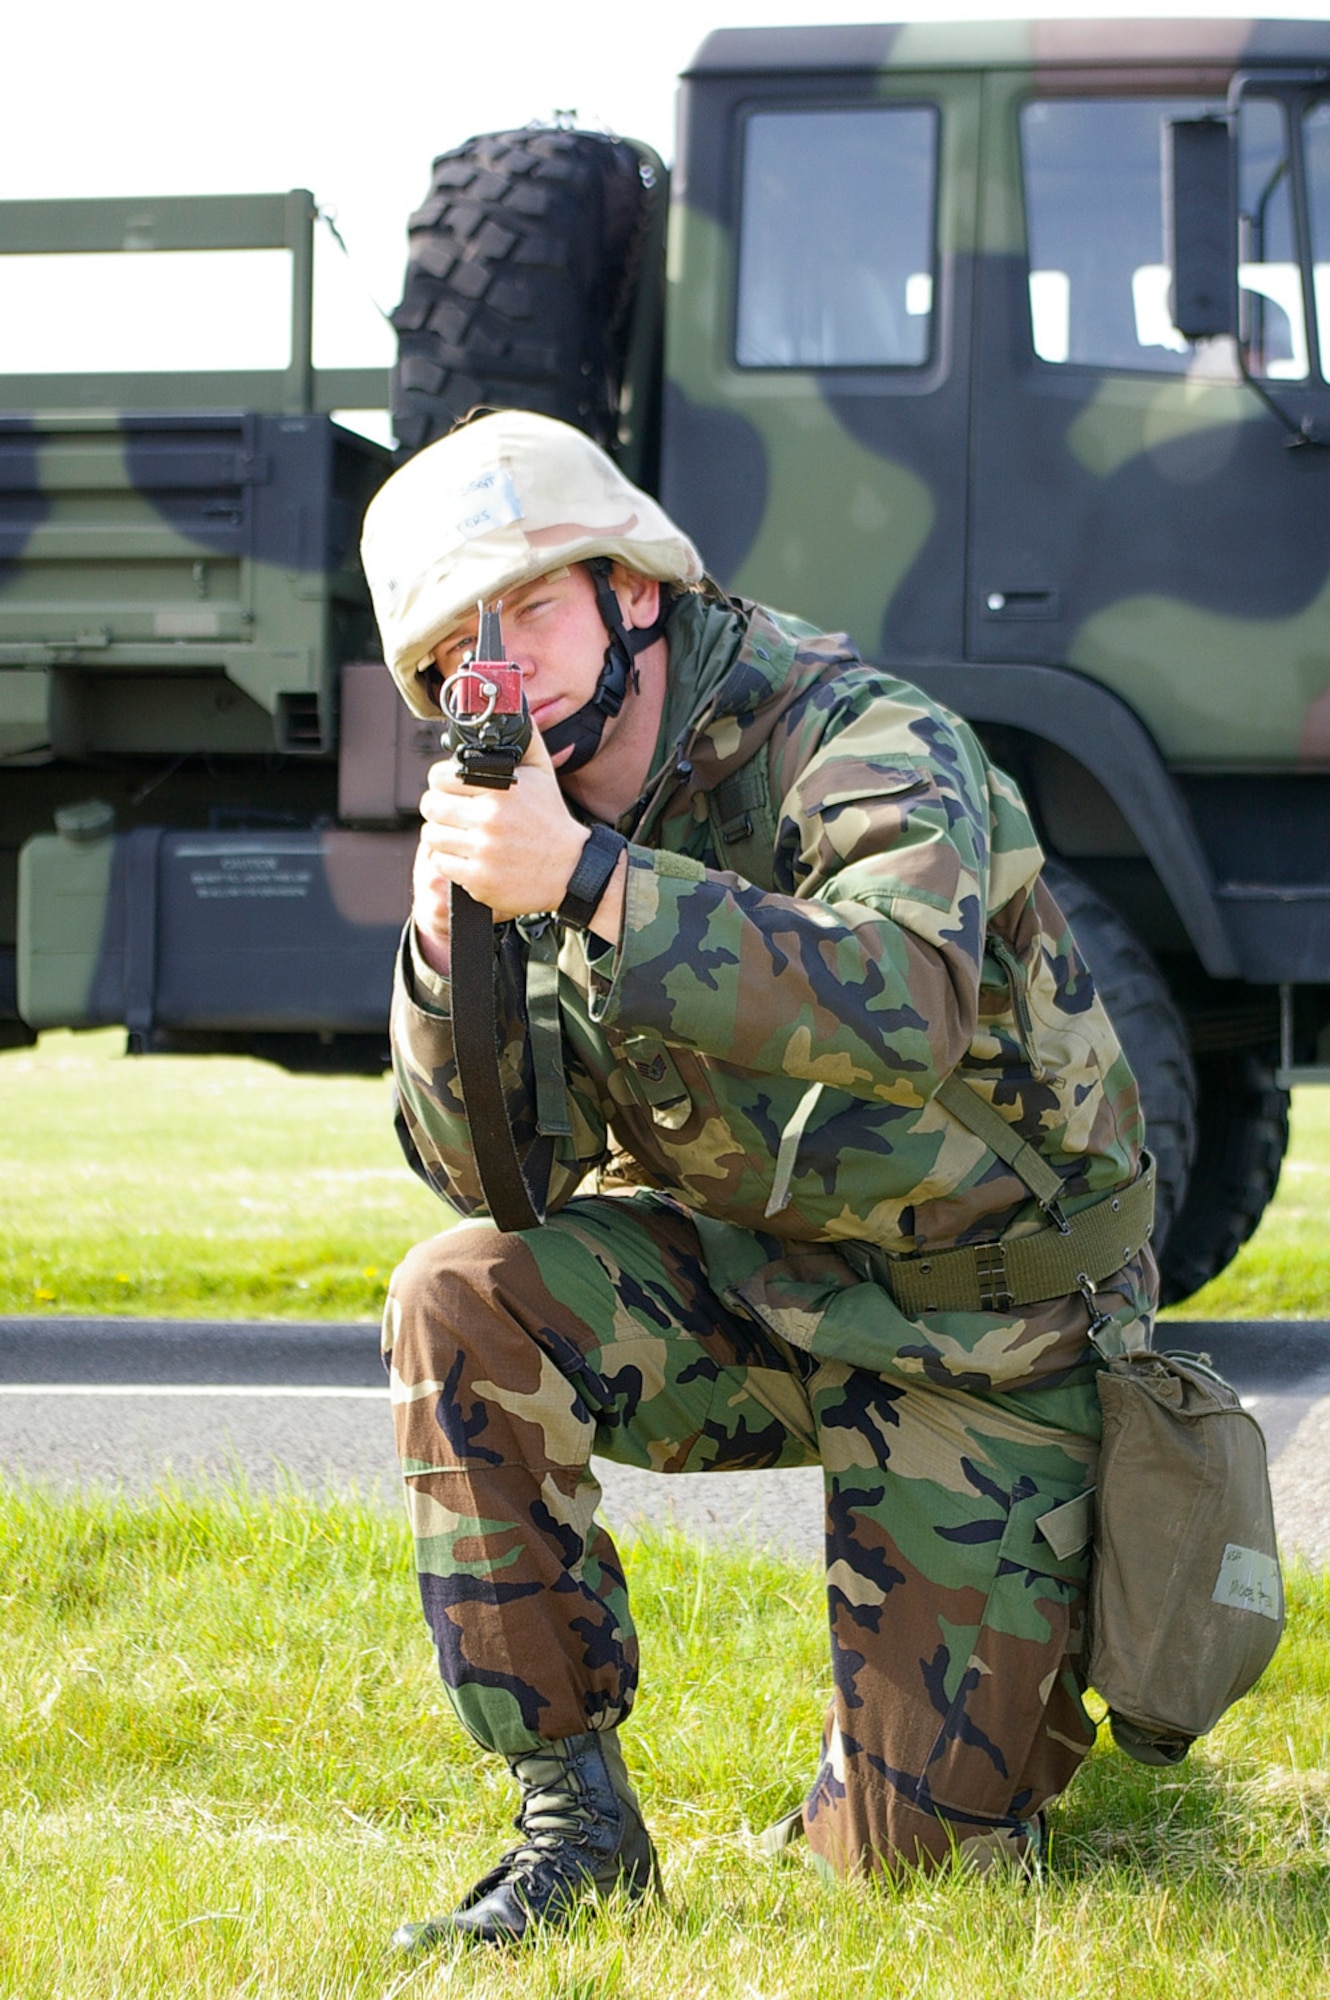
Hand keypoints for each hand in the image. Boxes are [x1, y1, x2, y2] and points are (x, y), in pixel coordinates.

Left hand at [411, 724, 589, 957]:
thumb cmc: (552, 820)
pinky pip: (441, 864)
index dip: (442, 781)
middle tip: (452, 811)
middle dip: (439, 807)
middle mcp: (490, 819)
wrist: (571, 870)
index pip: (440, 777)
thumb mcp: (543, 773)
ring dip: (442, 834)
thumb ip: (526, 738)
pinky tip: (468, 856)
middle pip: (430, 806)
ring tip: (460, 834)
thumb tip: (516, 704)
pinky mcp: (479, 880)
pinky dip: (450, 860)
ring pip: (431, 836)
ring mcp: (483, 852)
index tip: (451, 787)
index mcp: (501, 789)